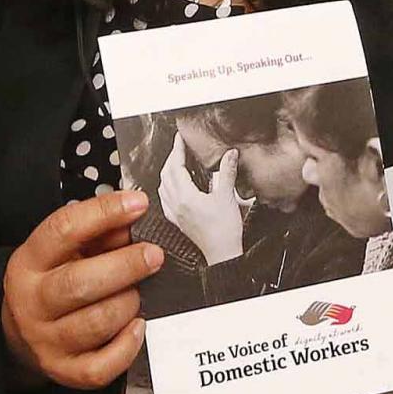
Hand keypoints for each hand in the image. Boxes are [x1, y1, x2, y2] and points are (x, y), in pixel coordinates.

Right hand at [0, 191, 161, 389]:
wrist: (19, 335)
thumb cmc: (52, 282)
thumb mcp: (64, 252)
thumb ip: (98, 234)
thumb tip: (134, 219)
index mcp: (29, 262)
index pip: (63, 230)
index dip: (103, 213)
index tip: (138, 204)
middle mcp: (31, 302)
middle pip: (79, 283)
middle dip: (125, 266)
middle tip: (154, 256)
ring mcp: (45, 341)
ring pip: (97, 322)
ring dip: (128, 303)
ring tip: (137, 293)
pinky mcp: (63, 371)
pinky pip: (102, 366)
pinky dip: (127, 346)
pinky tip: (137, 327)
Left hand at [159, 146, 244, 267]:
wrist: (223, 254)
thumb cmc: (225, 231)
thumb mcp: (228, 196)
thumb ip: (226, 172)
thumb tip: (229, 155)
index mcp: (185, 196)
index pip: (176, 166)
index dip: (177, 150)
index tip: (180, 139)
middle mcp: (176, 204)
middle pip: (166, 175)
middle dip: (171, 158)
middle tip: (179, 147)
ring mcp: (176, 214)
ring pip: (163, 187)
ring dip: (167, 173)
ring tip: (174, 163)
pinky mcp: (179, 222)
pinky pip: (165, 201)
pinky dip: (166, 190)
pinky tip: (171, 189)